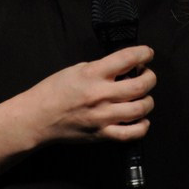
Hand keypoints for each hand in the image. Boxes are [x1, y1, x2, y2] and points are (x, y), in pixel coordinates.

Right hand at [27, 45, 155, 144]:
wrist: (38, 118)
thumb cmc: (54, 90)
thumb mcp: (76, 69)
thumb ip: (101, 68)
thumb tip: (124, 68)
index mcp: (93, 74)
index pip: (128, 58)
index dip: (144, 53)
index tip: (148, 53)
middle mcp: (101, 95)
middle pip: (141, 85)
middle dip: (150, 77)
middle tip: (147, 75)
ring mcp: (102, 117)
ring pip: (140, 109)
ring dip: (148, 100)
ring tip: (143, 97)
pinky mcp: (102, 135)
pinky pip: (131, 134)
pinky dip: (142, 126)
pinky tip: (141, 119)